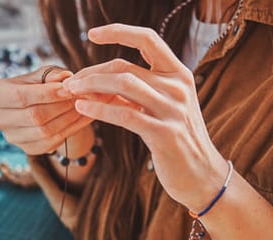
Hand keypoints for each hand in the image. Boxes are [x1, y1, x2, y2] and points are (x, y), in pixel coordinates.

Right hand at [0, 66, 93, 154]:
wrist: (35, 106)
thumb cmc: (36, 85)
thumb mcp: (40, 75)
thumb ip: (51, 75)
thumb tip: (65, 78)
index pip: (21, 97)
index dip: (47, 93)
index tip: (69, 88)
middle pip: (33, 116)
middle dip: (61, 106)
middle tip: (81, 97)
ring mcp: (11, 137)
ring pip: (44, 131)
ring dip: (69, 119)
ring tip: (84, 106)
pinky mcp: (27, 149)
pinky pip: (51, 143)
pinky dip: (70, 130)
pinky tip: (83, 118)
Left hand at [63, 23, 228, 210]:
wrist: (202, 175)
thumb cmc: (177, 139)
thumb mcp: (163, 106)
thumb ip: (141, 89)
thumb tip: (101, 78)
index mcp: (179, 74)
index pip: (148, 39)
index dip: (118, 31)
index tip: (92, 33)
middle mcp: (178, 87)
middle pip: (125, 67)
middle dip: (91, 72)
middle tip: (71, 82)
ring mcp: (173, 110)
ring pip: (123, 84)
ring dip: (91, 86)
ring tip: (72, 92)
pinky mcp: (164, 134)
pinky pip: (124, 115)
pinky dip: (98, 109)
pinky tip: (82, 108)